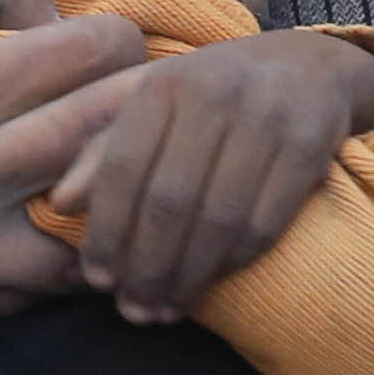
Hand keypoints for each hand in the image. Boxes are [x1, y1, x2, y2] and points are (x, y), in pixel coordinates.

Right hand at [0, 0, 151, 328]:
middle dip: (142, 107)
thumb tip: (67, 5)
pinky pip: (46, 288)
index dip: (116, 39)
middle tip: (149, 101)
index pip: (94, 54)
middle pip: (108, 135)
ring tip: (121, 168)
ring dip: (116, 193)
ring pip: (92, 227)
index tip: (110, 46)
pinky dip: (69, 255)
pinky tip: (72, 225)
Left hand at [51, 29, 373, 325]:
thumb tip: (62, 202)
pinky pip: (267, 221)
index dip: (106, 232)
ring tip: (169, 308)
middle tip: (136, 309)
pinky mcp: (311, 144)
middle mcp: (215, 93)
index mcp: (164, 84)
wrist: (311, 66)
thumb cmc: (216, 95)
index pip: (123, 168)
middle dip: (147, 267)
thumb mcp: (157, 106)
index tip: (99, 280)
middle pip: (170, 201)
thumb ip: (106, 149)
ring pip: (219, 218)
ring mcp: (268, 117)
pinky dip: (235, 261)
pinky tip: (214, 279)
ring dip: (189, 276)